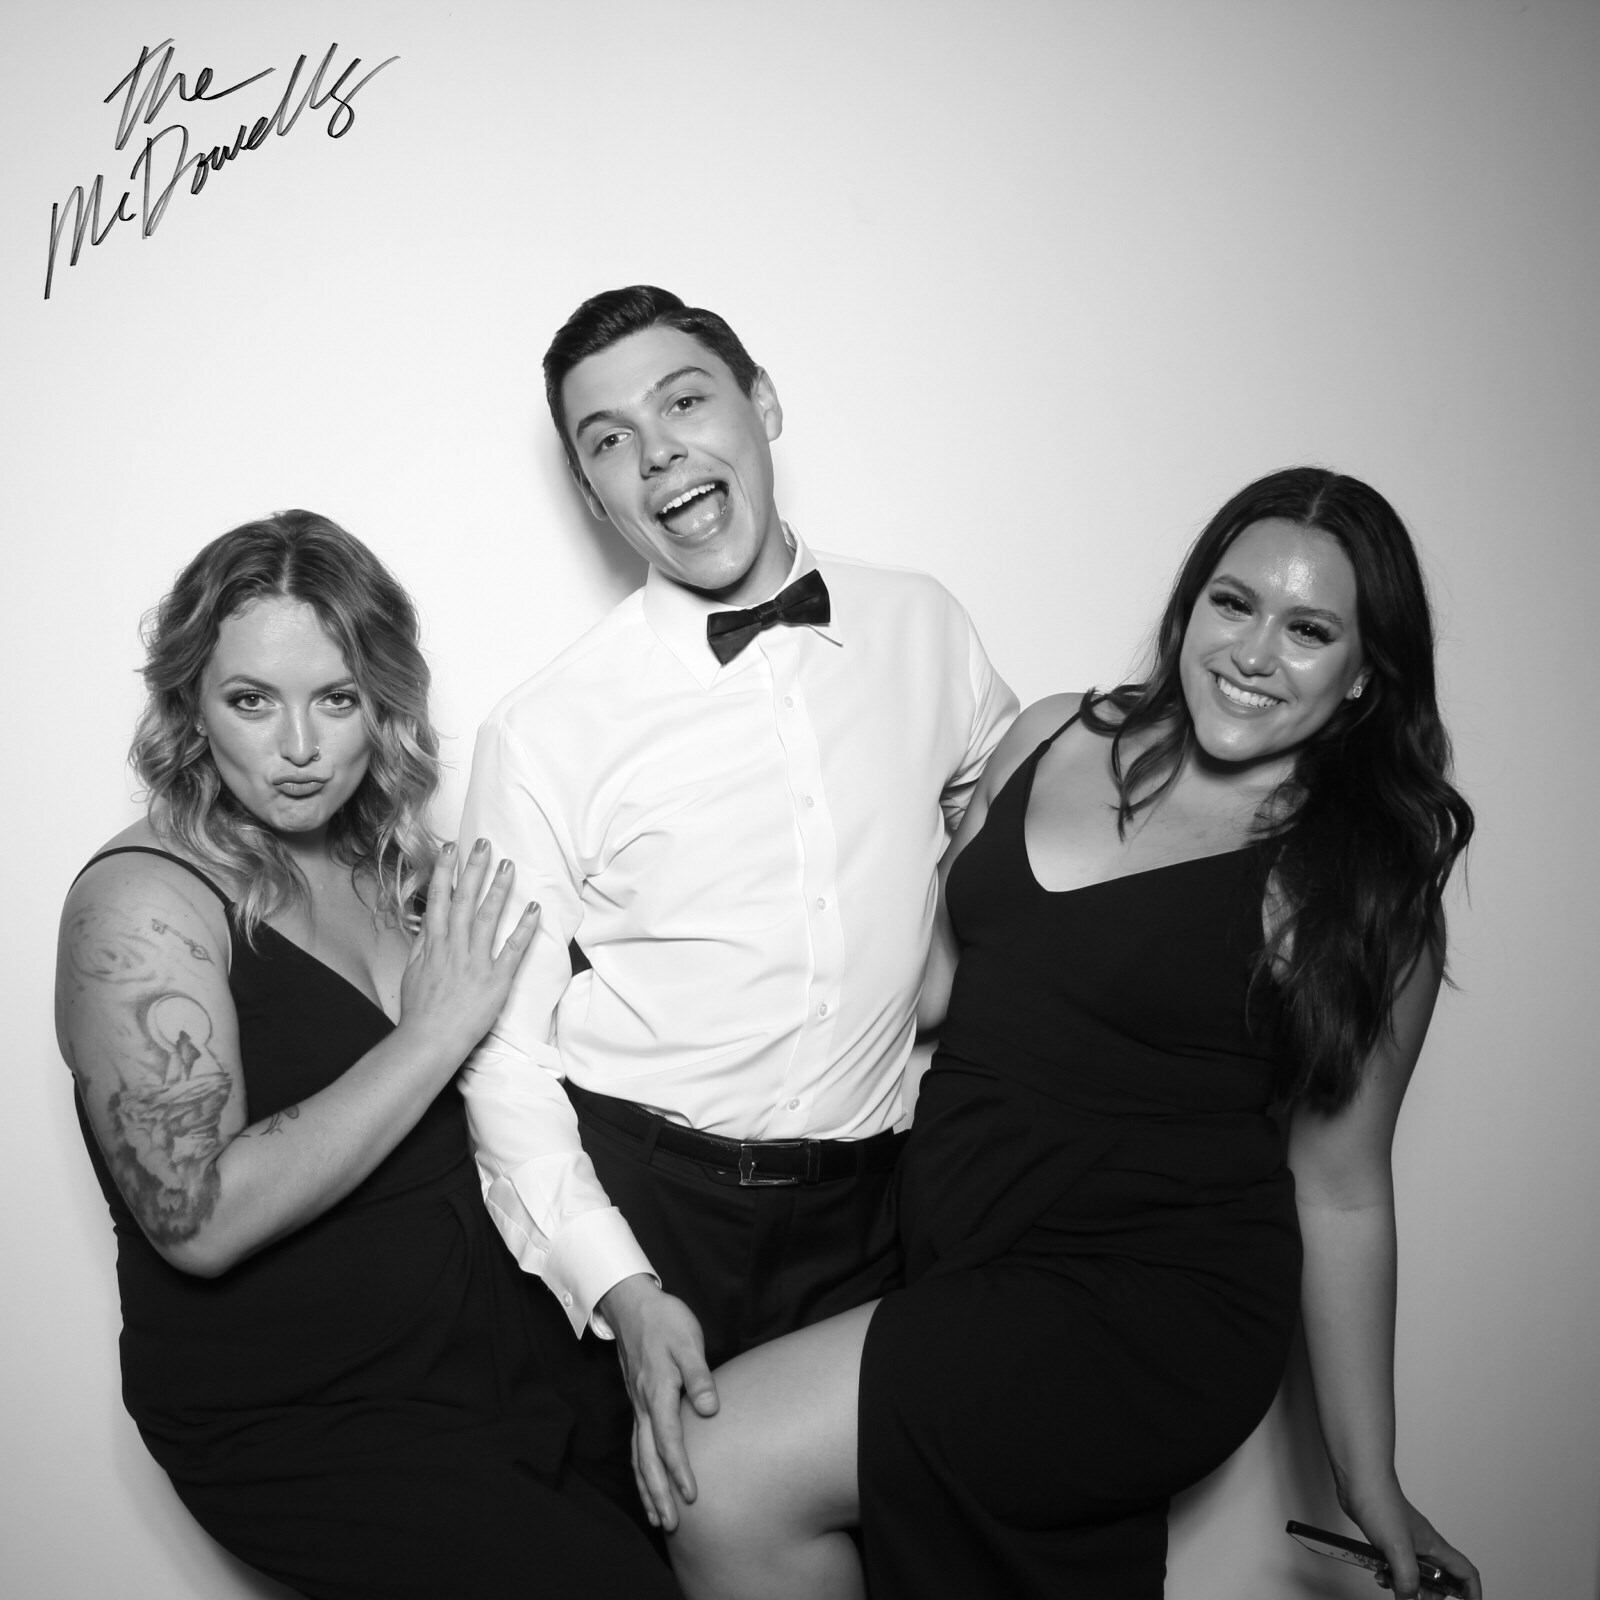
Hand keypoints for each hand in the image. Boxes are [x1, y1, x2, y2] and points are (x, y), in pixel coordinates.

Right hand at [399, 839, 538, 1060]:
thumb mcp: (412, 972)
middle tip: (483, 842)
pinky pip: (513, 950)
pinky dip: (524, 929)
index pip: (439, 900)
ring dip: (499, 889)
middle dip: (473, 869)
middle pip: (464, 900)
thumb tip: (428, 924)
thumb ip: (422, 946)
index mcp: (433, 944)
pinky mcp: (496, 979)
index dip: (445, 872)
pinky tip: (533, 909)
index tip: (451, 848)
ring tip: (508, 865)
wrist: (429, 1040)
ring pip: (488, 917)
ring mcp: (476, 961)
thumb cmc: (420, 1011)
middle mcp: (454, 947)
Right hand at [598, 1273, 718, 1531]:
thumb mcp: (688, 1341)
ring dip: (647, 1489)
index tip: (693, 1495)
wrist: (633, 1306)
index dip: (680, 1470)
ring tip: (658, 1518)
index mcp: (658, 1390)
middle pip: (648, 1459)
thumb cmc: (666, 1321)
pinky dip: (640, 1471)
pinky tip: (648, 1484)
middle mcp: (643, 1405)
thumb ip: (699, 1375)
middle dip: (659, 1493)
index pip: (668, 1440)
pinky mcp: (637, 1404)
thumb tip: (710, 1409)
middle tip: (672, 1525)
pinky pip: (635, 1446)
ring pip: (638, 1456)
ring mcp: (637, 1406)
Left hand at [1342, 1474, 1481, 1598]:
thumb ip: (1407, 1579)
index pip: (1466, 1572)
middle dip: (1434, 1594)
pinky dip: (1390, 1574)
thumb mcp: (1398, 1549)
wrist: (1358, 1481)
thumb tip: (1409, 1599)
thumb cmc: (1381, 1502)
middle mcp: (1424, 1546)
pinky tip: (1379, 1574)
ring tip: (1394, 1588)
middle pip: (1441, 1578)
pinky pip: (1396, 1565)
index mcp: (1435, 1548)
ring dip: (1408, 1585)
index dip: (1472, 1592)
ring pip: (1417, 1573)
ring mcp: (1406, 1542)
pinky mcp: (1388, 1540)